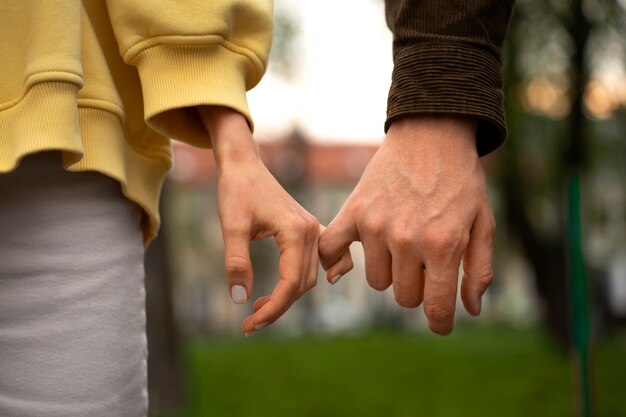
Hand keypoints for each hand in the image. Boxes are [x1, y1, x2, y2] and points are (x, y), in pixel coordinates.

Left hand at [199, 106, 351, 335]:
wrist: (243, 165)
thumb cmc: (236, 190)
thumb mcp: (231, 225)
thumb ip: (236, 262)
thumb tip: (240, 300)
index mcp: (296, 231)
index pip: (291, 283)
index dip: (272, 308)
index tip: (249, 324)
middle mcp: (311, 231)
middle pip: (302, 284)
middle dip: (277, 307)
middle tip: (248, 325)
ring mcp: (313, 229)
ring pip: (308, 276)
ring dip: (287, 297)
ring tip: (257, 309)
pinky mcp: (307, 229)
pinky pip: (323, 258)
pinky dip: (315, 276)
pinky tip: (302, 289)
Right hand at [319, 115, 495, 334]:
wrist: (432, 134)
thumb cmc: (462, 180)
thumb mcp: (483, 222)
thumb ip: (479, 269)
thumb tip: (470, 310)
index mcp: (443, 245)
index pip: (435, 306)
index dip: (440, 322)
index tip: (440, 324)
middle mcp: (407, 239)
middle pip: (404, 296)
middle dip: (418, 287)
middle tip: (425, 263)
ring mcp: (376, 226)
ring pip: (376, 280)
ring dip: (390, 270)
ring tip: (400, 244)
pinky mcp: (354, 212)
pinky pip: (332, 250)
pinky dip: (337, 259)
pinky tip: (350, 258)